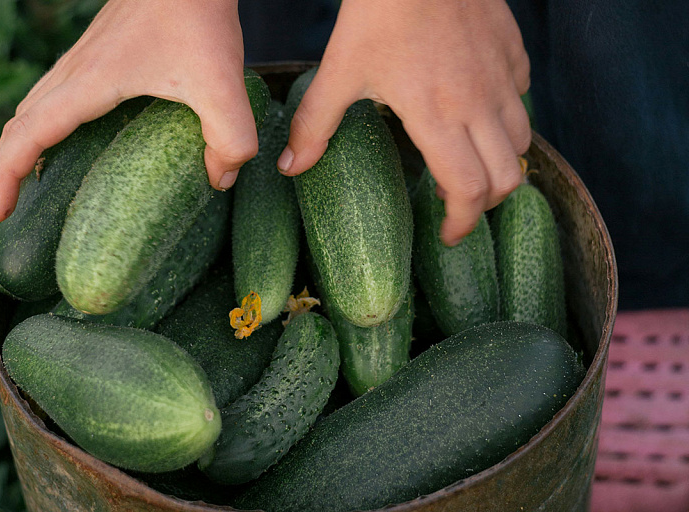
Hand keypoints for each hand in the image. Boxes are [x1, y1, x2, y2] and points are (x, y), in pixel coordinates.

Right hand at [0, 0, 254, 227]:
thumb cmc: (198, 15)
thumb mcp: (223, 85)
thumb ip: (230, 139)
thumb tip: (219, 180)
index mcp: (91, 83)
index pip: (28, 136)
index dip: (5, 178)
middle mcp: (77, 70)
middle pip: (19, 123)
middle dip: (5, 169)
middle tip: (6, 209)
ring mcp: (85, 59)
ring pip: (34, 105)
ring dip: (23, 144)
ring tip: (31, 180)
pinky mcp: (102, 52)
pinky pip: (56, 93)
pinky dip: (46, 122)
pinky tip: (71, 137)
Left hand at [279, 0, 530, 245]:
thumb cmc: (378, 14)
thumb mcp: (339, 73)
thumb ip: (315, 125)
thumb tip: (290, 168)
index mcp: (438, 119)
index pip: (469, 192)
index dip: (462, 224)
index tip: (447, 234)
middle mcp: (479, 105)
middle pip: (506, 178)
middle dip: (486, 203)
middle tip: (458, 203)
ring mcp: (501, 77)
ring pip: (521, 142)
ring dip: (500, 162)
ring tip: (469, 160)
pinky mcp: (512, 51)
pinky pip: (522, 97)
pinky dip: (507, 116)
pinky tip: (479, 108)